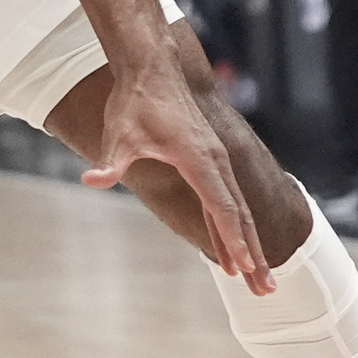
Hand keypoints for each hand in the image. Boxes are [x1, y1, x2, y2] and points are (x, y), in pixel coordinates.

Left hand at [78, 69, 271, 292]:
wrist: (150, 66)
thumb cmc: (134, 102)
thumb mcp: (119, 134)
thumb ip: (111, 163)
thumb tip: (91, 181)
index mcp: (200, 159)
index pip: (222, 207)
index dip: (233, 239)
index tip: (248, 268)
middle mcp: (216, 161)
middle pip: (239, 215)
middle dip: (253, 253)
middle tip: (267, 290)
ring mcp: (215, 159)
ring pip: (236, 209)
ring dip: (246, 243)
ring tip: (258, 279)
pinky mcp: (209, 157)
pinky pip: (223, 198)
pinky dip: (229, 225)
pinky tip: (232, 247)